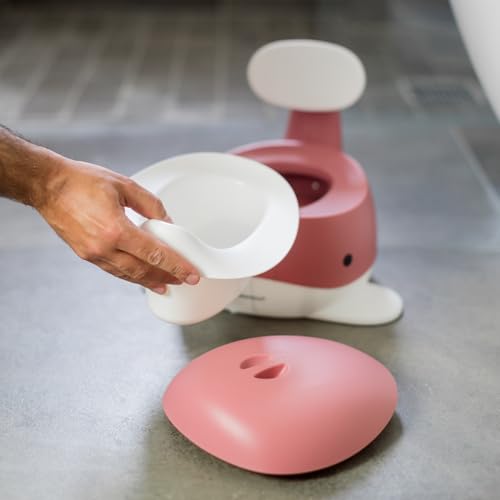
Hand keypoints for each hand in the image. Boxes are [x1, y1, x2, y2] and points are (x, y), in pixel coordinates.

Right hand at [37, 157, 199, 292]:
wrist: (47, 186)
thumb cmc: (81, 181)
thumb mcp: (124, 185)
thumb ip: (150, 204)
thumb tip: (167, 221)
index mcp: (116, 229)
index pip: (154, 253)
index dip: (176, 265)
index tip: (191, 274)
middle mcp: (103, 247)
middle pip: (143, 270)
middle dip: (167, 277)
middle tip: (184, 281)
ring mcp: (92, 254)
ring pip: (127, 274)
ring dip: (148, 281)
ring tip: (166, 284)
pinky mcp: (85, 255)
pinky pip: (113, 270)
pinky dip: (130, 275)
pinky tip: (140, 276)